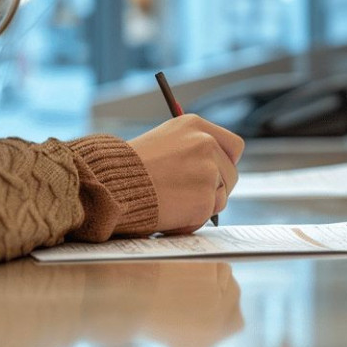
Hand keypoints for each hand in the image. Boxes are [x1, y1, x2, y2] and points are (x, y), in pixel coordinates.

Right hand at [128, 114, 243, 233]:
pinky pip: (208, 216)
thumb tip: (213, 168)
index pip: (234, 146)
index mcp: (195, 125)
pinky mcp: (205, 198)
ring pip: (221, 196)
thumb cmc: (129, 167)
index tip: (217, 174)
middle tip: (190, 196)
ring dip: (202, 205)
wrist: (112, 184)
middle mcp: (206, 143)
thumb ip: (191, 149)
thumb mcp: (163, 141)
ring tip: (172, 202)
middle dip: (216, 188)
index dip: (226, 162)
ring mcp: (208, 170)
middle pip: (231, 174)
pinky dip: (191, 220)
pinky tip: (170, 214)